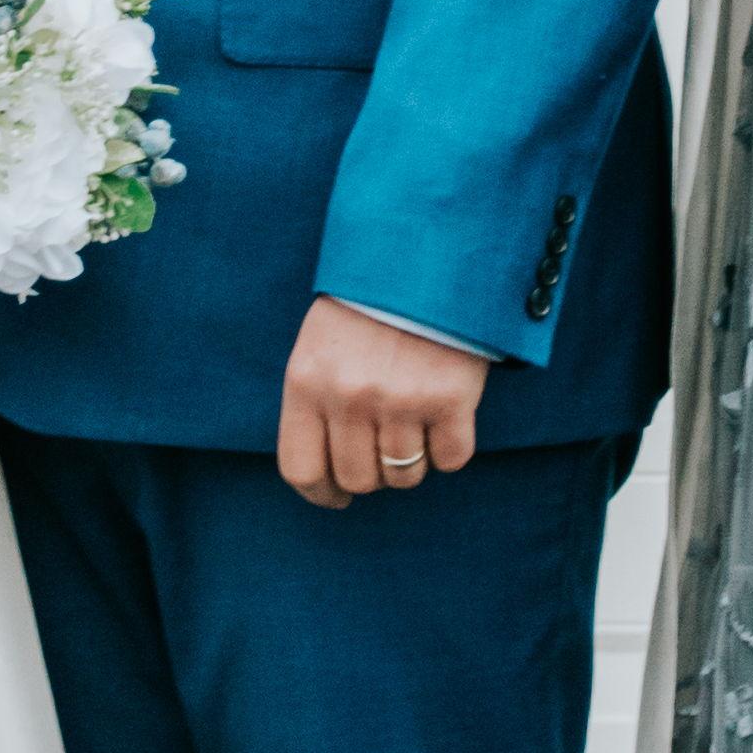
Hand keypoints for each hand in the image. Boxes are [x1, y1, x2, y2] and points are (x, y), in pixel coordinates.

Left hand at [280, 298, 487, 511]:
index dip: (321, 493)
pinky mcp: (450, 400)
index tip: (337, 496)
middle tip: (385, 448)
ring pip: (404, 475)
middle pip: (358, 479)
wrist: (428, 256)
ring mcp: (400, 400)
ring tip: (417, 426)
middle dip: (373, 474)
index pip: (302, 470)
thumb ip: (317, 402)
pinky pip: (450, 458)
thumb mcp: (320, 346)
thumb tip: (329, 474)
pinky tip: (447, 418)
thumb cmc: (368, 304)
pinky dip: (450, 449)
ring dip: (412, 462)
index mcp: (306, 383)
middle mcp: (349, 398)